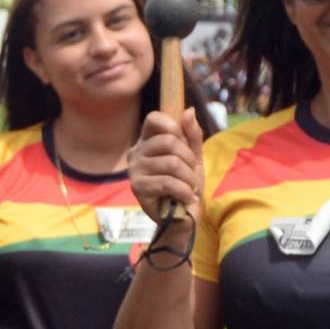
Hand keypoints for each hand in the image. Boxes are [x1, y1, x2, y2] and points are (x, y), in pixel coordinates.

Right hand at [129, 109, 202, 233]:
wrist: (183, 217)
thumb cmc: (186, 185)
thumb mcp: (194, 157)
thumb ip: (192, 135)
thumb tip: (188, 111)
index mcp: (147, 142)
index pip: (154, 118)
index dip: (173, 126)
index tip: (183, 144)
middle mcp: (137, 153)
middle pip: (169, 141)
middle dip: (189, 159)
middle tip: (192, 174)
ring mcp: (135, 171)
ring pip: (171, 163)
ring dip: (189, 178)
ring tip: (190, 188)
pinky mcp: (138, 189)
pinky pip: (167, 182)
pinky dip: (184, 191)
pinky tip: (186, 197)